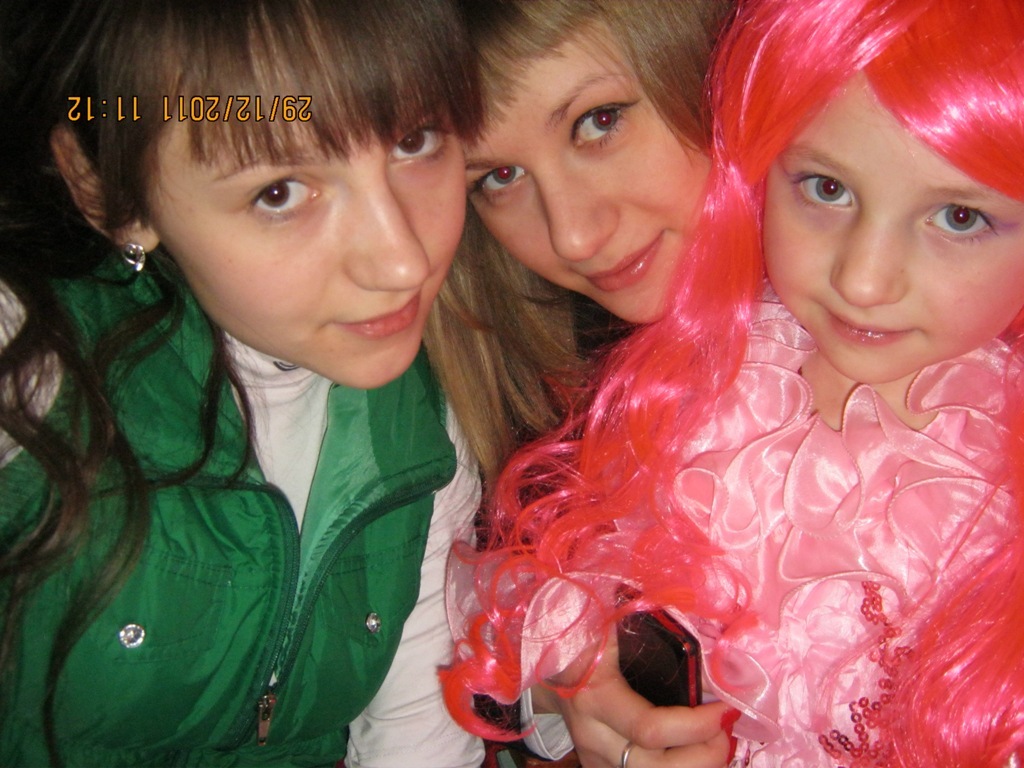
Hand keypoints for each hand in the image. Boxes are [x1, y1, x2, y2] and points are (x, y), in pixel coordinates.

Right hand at [531, 632, 735, 767]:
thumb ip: (657, 629)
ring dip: (695, 766)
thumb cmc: (586, 632)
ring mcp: (593, 757)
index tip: (724, 707)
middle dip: (704, 755)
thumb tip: (711, 643)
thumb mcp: (614, 623)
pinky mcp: (599, 767)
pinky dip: (676, 767)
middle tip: (724, 731)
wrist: (547, 657)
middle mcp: (592, 734)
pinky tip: (692, 750)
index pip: (650, 728)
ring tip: (713, 743)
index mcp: (594, 694)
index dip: (696, 725)